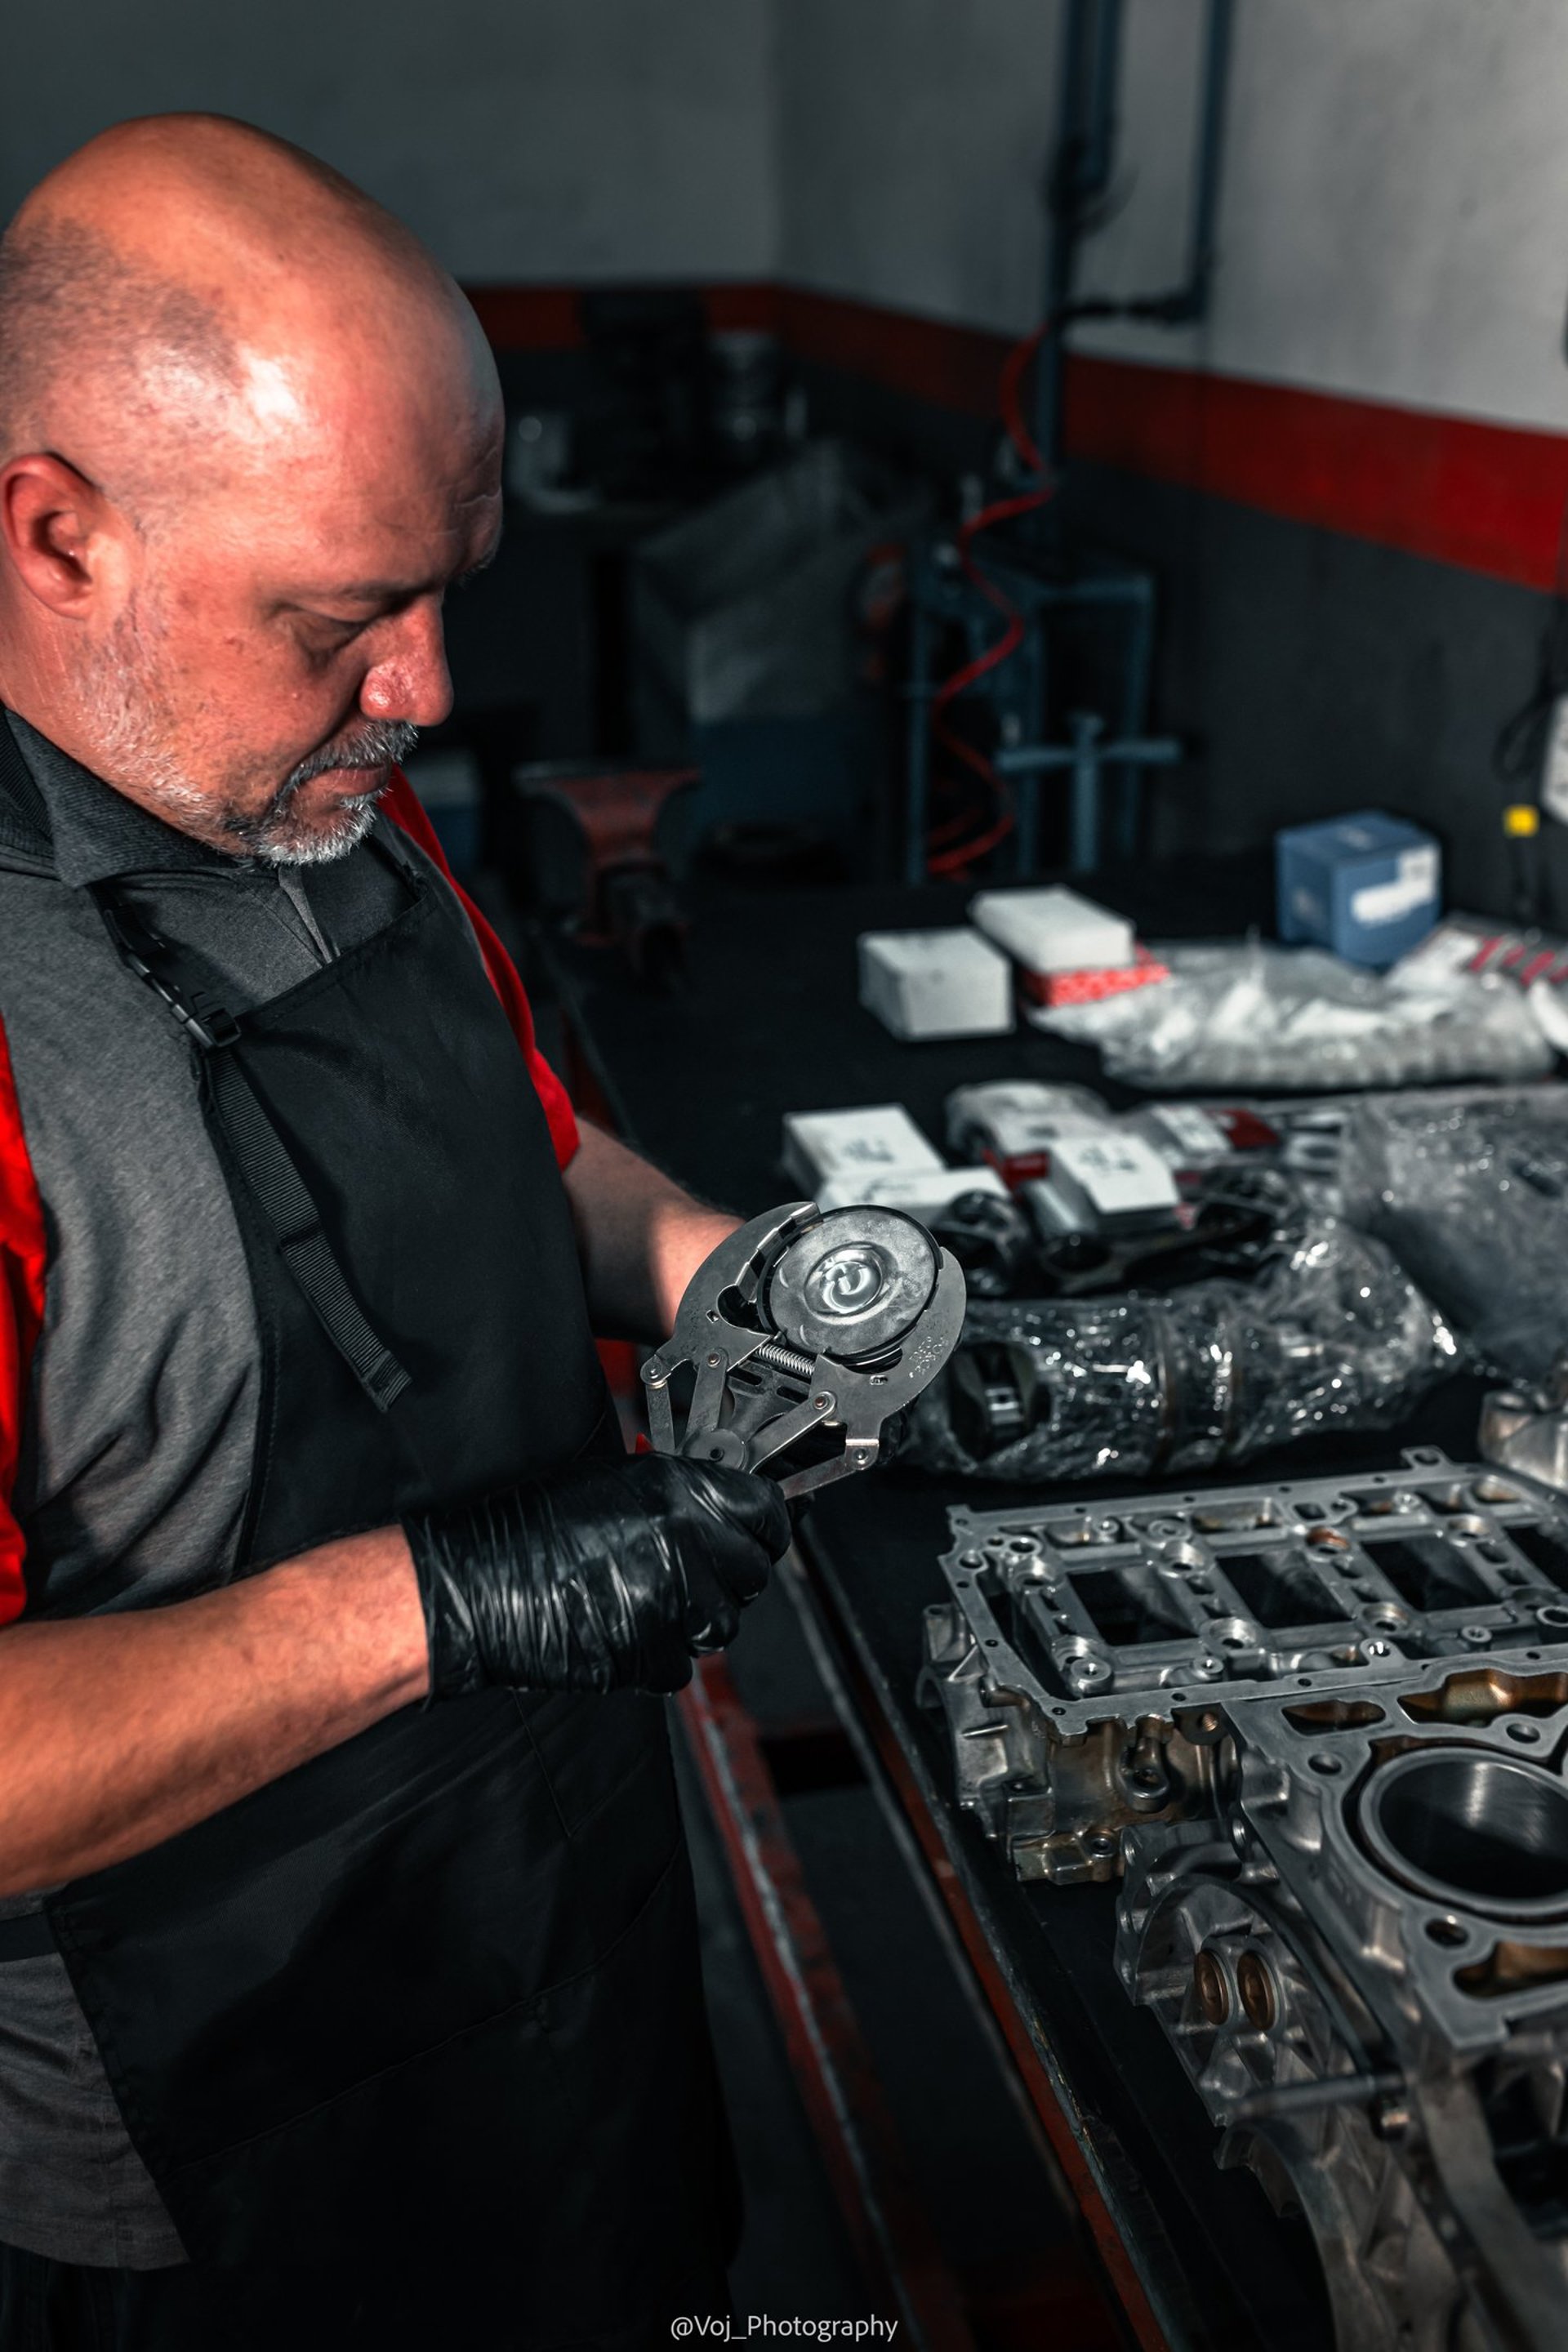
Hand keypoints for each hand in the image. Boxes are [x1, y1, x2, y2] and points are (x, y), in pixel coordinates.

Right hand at [404, 1454, 790, 1698]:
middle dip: (729, 1577)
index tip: (758, 1534)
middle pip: (754, 1573)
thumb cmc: (530, 1530)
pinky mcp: (653, 1654)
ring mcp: (672, 1600)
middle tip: (693, 1573)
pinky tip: (623, 1628)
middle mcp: (685, 1541)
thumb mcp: (613, 1483)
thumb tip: (724, 1506)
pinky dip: (659, 1655)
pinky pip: (684, 1663)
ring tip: (646, 1600)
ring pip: (723, 1623)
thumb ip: (678, 1494)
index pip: (768, 1512)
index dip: (766, 1526)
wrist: (476, 1585)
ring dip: (695, 1619)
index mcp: (678, 1491)